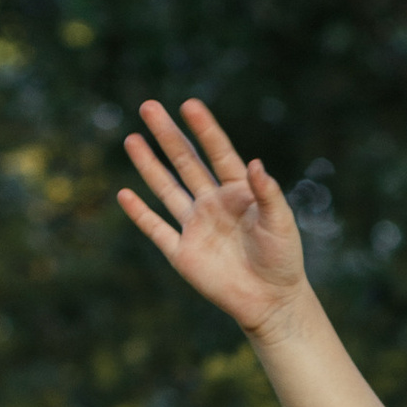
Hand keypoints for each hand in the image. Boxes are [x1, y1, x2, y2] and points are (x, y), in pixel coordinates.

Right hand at [117, 94, 305, 337]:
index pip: (218, 153)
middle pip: (185, 162)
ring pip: (166, 189)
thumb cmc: (282, 259)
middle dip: (168, 135)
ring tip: (132, 139)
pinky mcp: (183, 253)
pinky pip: (157, 229)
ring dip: (149, 165)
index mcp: (238, 192)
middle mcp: (212, 204)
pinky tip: (124, 194)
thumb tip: (255, 164)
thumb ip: (267, 193)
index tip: (189, 105)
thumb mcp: (281, 222)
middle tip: (149, 106)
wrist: (271, 301)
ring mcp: (195, 226)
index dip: (205, 129)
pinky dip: (140, 213)